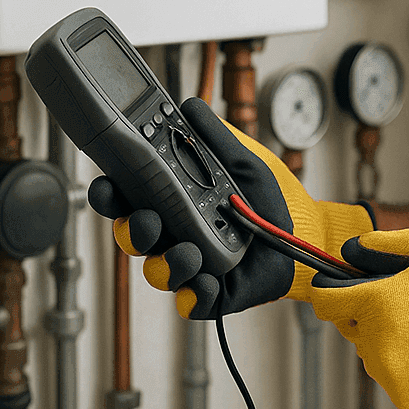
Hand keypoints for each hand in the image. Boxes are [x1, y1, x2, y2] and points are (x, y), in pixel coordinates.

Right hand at [86, 97, 372, 318]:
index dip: (110, 194)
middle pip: (133, 236)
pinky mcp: (209, 294)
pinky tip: (206, 283)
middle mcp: (172, 233)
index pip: (127, 197)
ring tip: (190, 254)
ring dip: (165, 264)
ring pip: (156, 271)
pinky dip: (194, 295)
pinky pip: (190, 302)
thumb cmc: (263, 198)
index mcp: (169, 200)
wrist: (301, 232)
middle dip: (132, 230)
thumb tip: (189, 106)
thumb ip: (213, 136)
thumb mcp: (241, 161)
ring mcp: (188, 265)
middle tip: (147, 222)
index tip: (107, 185)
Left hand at [310, 229, 408, 408]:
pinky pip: (394, 376)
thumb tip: (355, 247)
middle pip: (352, 326)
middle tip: (408, 302)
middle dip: (369, 313)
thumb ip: (387, 243)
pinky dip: (407, 365)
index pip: (326, 300)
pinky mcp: (406, 397)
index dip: (329, 290)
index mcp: (378, 301)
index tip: (335, 289)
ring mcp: (390, 373)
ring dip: (388, 340)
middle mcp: (376, 341)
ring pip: (372, 353)